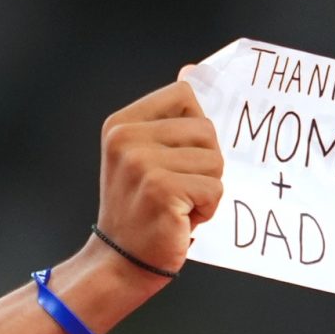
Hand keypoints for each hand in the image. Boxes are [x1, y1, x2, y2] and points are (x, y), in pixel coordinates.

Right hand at [92, 82, 223, 286]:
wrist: (119, 264)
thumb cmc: (141, 213)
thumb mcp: (146, 157)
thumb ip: (169, 119)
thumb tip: (193, 69)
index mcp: (121, 124)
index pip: (185, 93)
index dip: (196, 127)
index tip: (181, 156)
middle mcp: (127, 139)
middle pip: (206, 128)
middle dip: (205, 164)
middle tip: (177, 190)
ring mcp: (142, 164)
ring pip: (215, 160)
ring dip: (207, 189)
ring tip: (178, 206)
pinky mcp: (161, 189)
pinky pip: (215, 188)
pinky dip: (207, 210)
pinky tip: (181, 220)